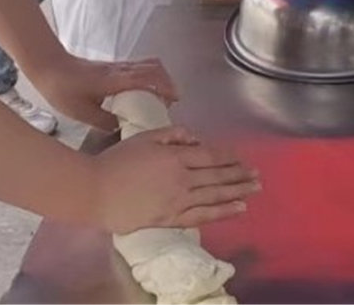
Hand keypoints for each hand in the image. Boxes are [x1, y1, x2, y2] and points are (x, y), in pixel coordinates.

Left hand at [26, 54, 178, 129]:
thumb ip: (105, 121)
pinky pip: (139, 67)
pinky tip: (144, 92)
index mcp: (114, 81)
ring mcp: (117, 66)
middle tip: (171, 101)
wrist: (48, 66)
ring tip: (161, 97)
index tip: (174, 100)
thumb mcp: (82, 113)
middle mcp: (120, 70)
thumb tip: (123, 128)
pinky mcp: (113, 66)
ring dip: (160, 78)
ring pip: (148, 64)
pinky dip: (150, 76)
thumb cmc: (63, 90)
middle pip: (153, 66)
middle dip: (168, 82)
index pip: (147, 78)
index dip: (164, 87)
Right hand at [92, 126, 260, 233]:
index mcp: (176, 156)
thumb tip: (194, 138)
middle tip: (257, 175)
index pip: (210, 155)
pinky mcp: (171, 219)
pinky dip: (223, 212)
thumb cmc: (117, 161)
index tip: (242, 158)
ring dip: (238, 191)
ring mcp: (179, 200)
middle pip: (218, 175)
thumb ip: (172, 135)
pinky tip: (238, 209)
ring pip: (215, 195)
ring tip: (254, 189)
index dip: (228, 157)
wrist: (96, 191)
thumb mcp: (145, 137)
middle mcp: (183, 178)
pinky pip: (203, 216)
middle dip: (239, 174)